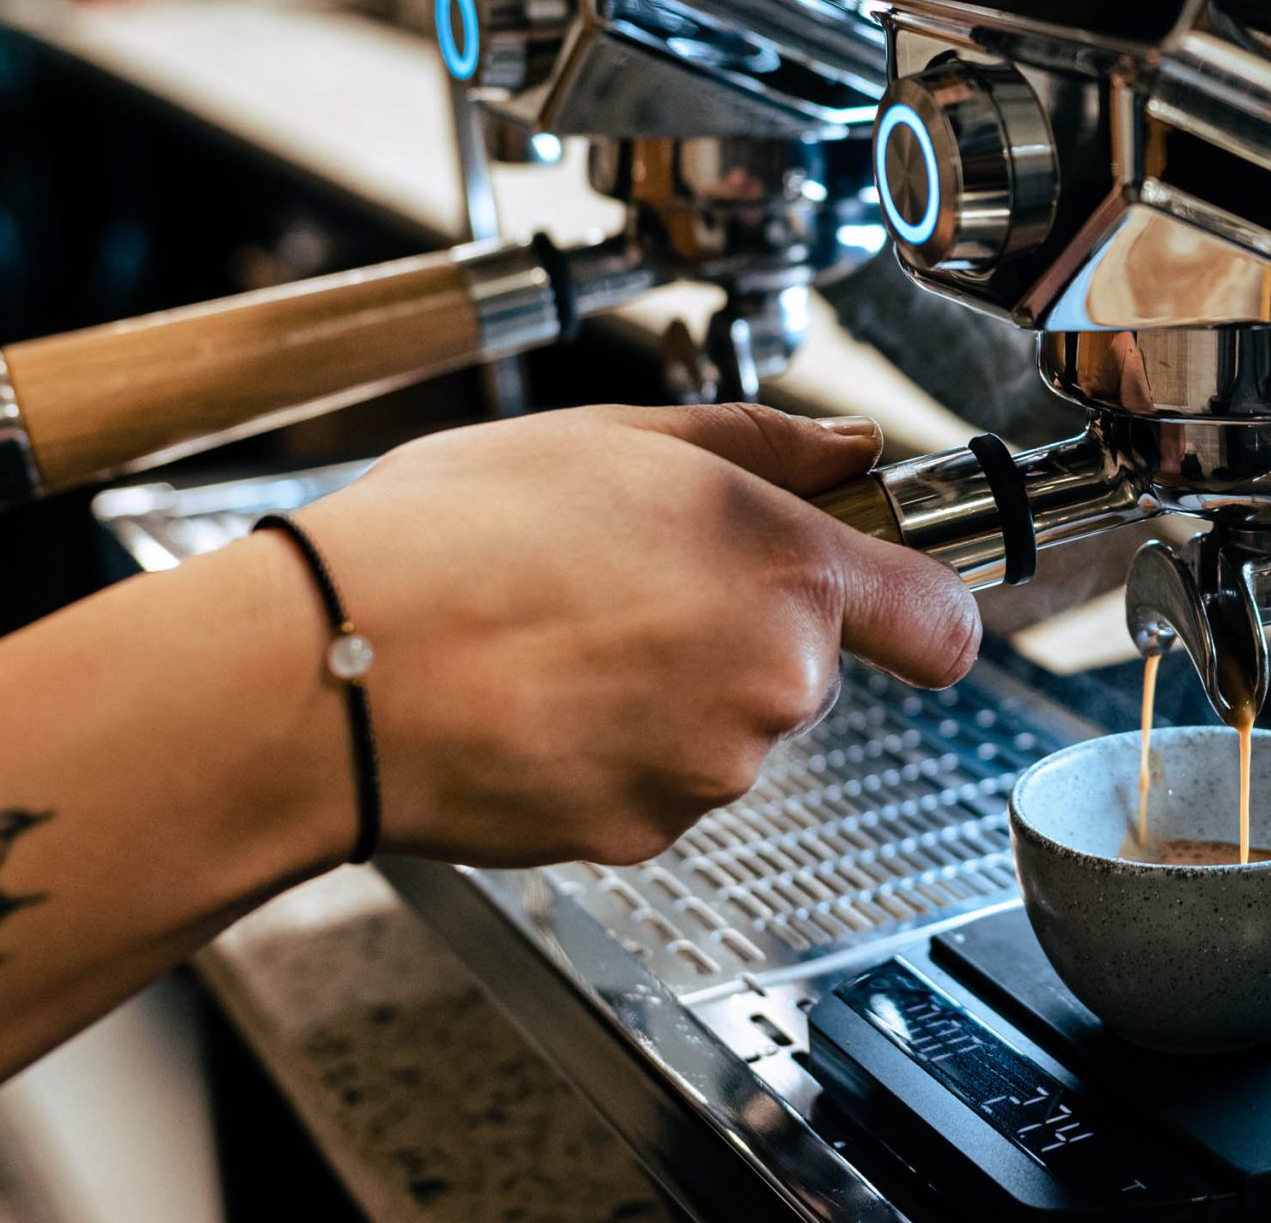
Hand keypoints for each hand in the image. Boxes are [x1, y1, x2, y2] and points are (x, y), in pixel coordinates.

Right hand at [288, 404, 980, 867]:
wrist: (331, 669)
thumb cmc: (454, 541)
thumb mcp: (619, 438)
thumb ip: (763, 445)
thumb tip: (849, 451)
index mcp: (788, 573)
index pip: (939, 622)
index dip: (922, 605)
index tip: (894, 594)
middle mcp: (772, 682)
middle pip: (810, 665)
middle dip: (743, 627)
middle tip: (630, 582)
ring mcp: (710, 768)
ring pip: (729, 726)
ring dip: (672, 688)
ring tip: (560, 636)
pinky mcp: (642, 831)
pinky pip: (658, 783)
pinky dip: (613, 749)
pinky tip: (537, 699)